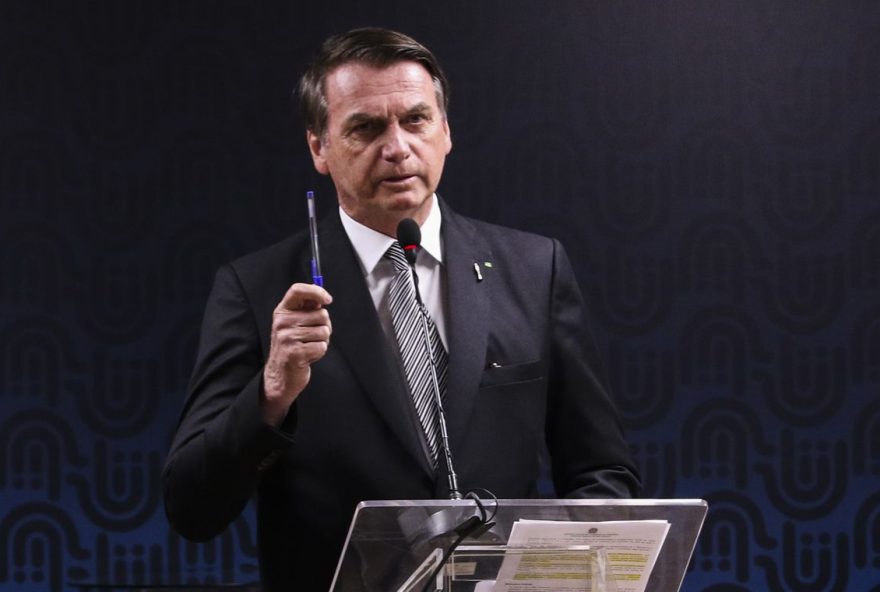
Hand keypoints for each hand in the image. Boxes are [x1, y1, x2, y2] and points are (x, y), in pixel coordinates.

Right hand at [262, 283, 332, 425]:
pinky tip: (308, 356)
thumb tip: (324, 298)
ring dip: (322, 341)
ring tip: (308, 346)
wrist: (281, 374)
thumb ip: (307, 310)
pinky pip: (322, 346)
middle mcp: (282, 322)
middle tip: (311, 337)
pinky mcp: (295, 353)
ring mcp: (287, 337)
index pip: (297, 290)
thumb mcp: (294, 324)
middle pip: (321, 314)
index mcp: (282, 312)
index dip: (316, 291)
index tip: (328, 300)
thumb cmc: (292, 346)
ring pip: (324, 331)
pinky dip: (320, 352)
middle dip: (324, 326)